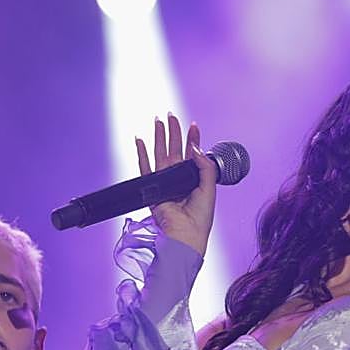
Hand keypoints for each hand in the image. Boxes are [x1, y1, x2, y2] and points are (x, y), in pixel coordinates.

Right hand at [136, 113, 216, 255]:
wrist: (186, 234)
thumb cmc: (200, 217)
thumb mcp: (209, 188)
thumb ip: (204, 166)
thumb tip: (195, 147)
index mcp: (194, 179)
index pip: (192, 153)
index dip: (192, 139)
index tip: (193, 124)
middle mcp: (179, 178)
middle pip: (175, 149)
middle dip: (173, 132)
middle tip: (171, 115)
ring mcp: (165, 182)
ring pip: (161, 154)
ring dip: (159, 137)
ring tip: (158, 121)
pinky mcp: (153, 189)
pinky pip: (145, 168)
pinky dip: (141, 154)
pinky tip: (140, 140)